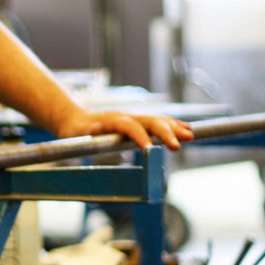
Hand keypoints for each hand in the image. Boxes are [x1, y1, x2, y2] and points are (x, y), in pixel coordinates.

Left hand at [54, 108, 193, 150]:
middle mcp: (124, 117)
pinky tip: (185, 129)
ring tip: (190, 135)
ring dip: (173, 128)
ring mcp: (132, 118)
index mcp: (109, 121)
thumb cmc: (75, 131)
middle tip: (179, 145)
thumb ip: (85, 134)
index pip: (128, 126)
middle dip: (165, 132)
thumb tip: (92, 131)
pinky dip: (171, 125)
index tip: (150, 148)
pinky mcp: (136, 121)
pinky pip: (157, 122)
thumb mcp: (76, 135)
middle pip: (149, 121)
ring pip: (156, 120)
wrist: (74, 118)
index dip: (140, 136)